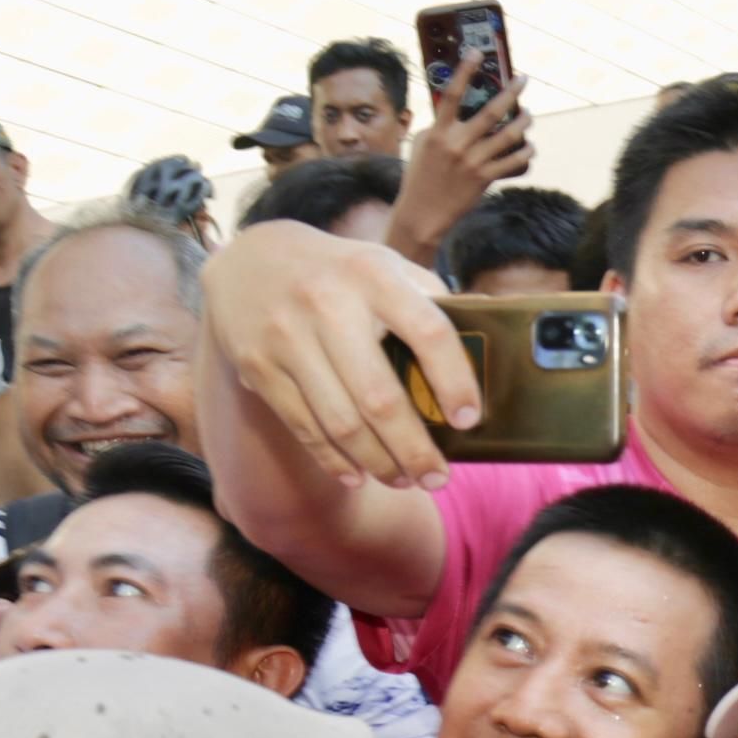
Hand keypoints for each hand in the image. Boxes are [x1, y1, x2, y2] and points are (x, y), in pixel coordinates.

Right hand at [203, 220, 468, 492]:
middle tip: (438, 479)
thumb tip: (485, 342)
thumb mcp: (385, 266)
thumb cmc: (340, 272)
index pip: (429, 332)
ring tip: (403, 480)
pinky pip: (303, 426)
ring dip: (378, 462)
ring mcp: (287, 337)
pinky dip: (334, 459)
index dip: (455, 382)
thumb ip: (429, 299)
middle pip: (380, 397)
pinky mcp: (257, 365)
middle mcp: (327, 304)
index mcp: (374, 277)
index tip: (469, 420)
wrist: (252, 257)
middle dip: (415, 450)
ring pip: (341, 421)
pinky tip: (358, 475)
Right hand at [390, 62, 532, 257]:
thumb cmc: (421, 176)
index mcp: (437, 132)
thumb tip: (458, 109)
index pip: (451, 94)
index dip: (465, 71)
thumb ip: (439, 125)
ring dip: (523, 122)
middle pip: (490, 112)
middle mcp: (456, 144)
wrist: (423, 213)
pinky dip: (525, 152)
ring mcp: (472, 162)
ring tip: (529, 114)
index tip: (477, 53)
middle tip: (523, 79)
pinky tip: (529, 146)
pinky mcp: (484, 178)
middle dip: (511, 93)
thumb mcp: (422, 144)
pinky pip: (512, 161)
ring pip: (507, 136)